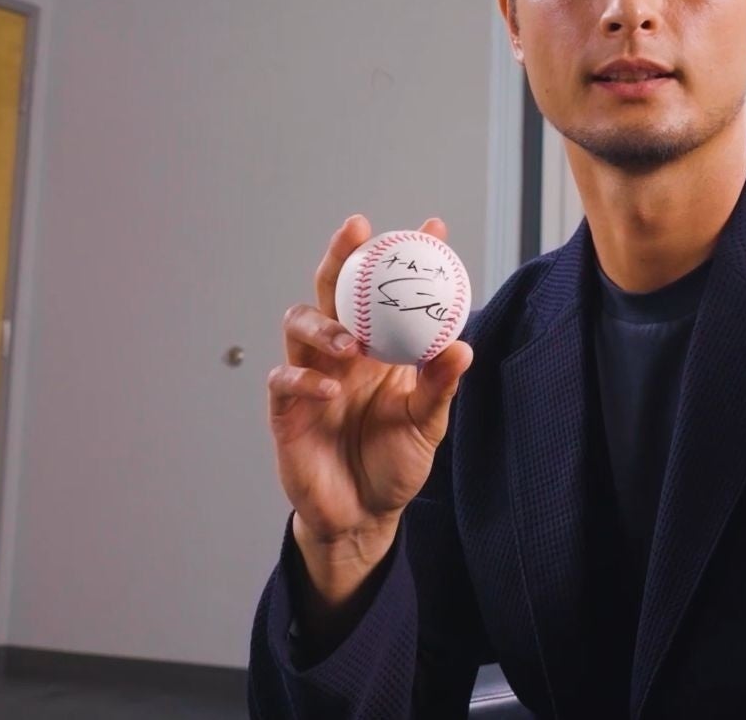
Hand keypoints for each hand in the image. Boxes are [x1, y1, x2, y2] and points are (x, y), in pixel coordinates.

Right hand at [268, 214, 473, 572]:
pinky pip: (284, 380)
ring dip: (322, 322)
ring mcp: (311, 377)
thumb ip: (439, 386)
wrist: (362, 517)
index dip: (406, 256)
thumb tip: (461, 346)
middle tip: (358, 232)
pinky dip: (305, 379)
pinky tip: (329, 389)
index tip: (432, 227)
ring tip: (350, 341)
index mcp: (379, 349)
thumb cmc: (393, 464)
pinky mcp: (287, 411)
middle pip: (331, 289)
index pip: (388, 292)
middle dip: (342, 256)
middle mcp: (341, 354)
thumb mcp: (426, 424)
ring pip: (299, 324)